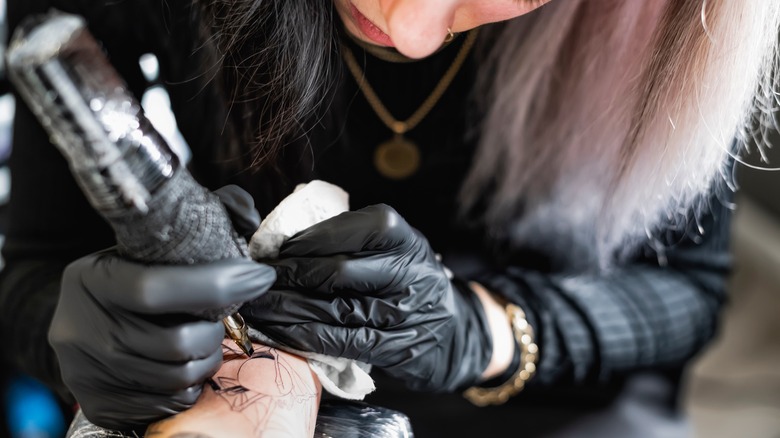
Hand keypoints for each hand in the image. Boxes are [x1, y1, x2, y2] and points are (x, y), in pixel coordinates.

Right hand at [48, 186, 273, 430]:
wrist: (77, 322)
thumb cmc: (127, 276)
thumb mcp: (144, 246)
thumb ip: (196, 222)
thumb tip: (249, 216)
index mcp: (92, 278)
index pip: (157, 287)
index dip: (218, 284)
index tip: (258, 276)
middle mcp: (81, 329)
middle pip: (175, 342)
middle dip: (216, 330)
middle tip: (222, 319)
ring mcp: (87, 372)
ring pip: (177, 377)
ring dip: (208, 358)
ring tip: (206, 340)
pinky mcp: (99, 403)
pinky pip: (169, 403)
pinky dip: (190, 385)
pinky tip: (186, 365)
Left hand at [241, 204, 492, 391]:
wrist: (447, 327)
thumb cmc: (404, 276)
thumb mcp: (390, 245)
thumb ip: (349, 237)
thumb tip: (279, 239)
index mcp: (404, 238)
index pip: (351, 231)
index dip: (307, 240)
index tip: (276, 248)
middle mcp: (408, 273)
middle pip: (338, 272)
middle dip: (289, 275)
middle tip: (257, 278)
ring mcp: (403, 315)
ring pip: (333, 310)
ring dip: (286, 308)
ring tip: (257, 304)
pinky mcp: (392, 349)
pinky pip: (338, 342)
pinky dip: (302, 336)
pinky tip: (278, 330)